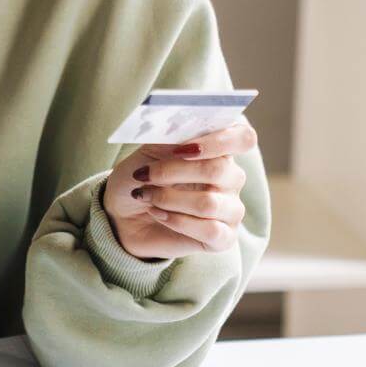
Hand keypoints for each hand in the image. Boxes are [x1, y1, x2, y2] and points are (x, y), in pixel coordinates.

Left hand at [102, 122, 254, 259]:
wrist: (122, 215)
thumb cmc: (140, 177)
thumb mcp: (148, 151)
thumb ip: (170, 138)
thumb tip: (182, 128)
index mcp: (219, 149)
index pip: (243, 138)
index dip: (218, 140)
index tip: (183, 147)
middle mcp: (231, 178)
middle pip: (218, 170)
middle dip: (174, 171)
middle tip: (145, 174)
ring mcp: (231, 210)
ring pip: (209, 203)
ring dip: (168, 199)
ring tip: (146, 196)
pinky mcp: (224, 238)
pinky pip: (209, 230)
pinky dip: (176, 221)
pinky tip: (158, 215)